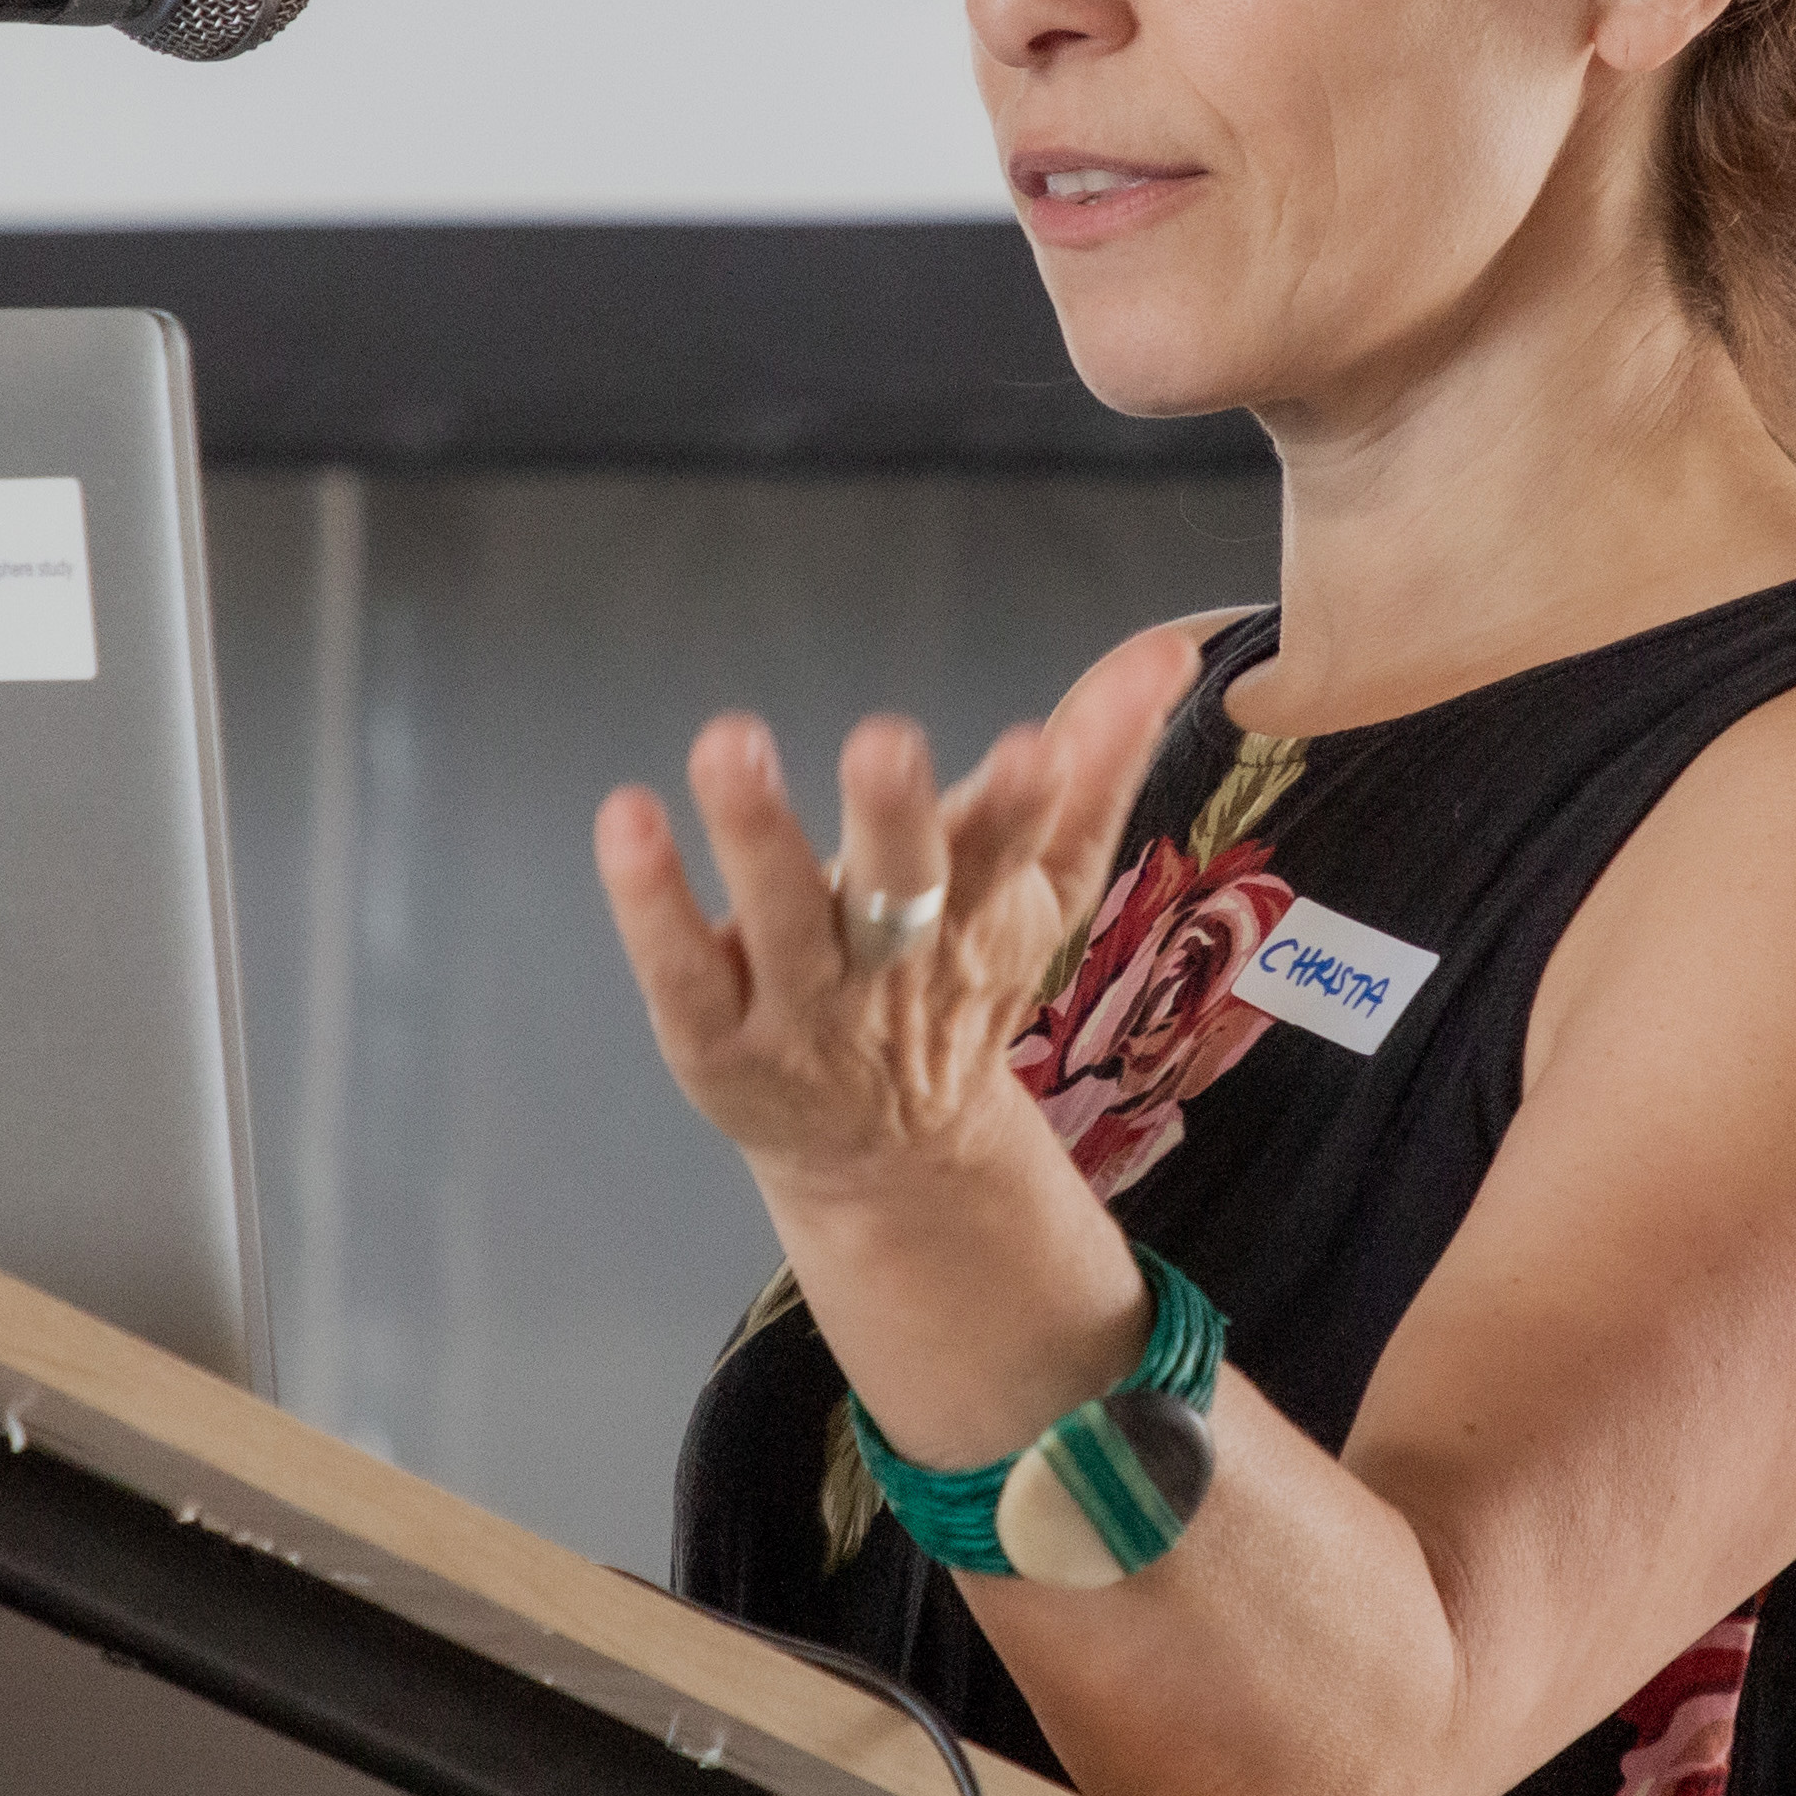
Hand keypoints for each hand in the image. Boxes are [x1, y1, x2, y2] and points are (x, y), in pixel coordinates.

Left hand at [593, 623, 1202, 1198]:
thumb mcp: (1042, 880)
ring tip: (730, 742)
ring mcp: (803, 1012)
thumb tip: (1169, 645)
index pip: (1014, 854)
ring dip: (756, 832)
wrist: (892, 1151)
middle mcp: (893, 965)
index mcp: (979, 914)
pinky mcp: (718, 1042)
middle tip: (886, 740)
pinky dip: (654, 901)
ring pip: (781, 923)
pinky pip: (680, 970)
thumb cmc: (960, 979)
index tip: (1033, 750)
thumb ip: (1098, 759)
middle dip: (896, 820)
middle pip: (900, 893)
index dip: (1027, 805)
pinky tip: (627, 818)